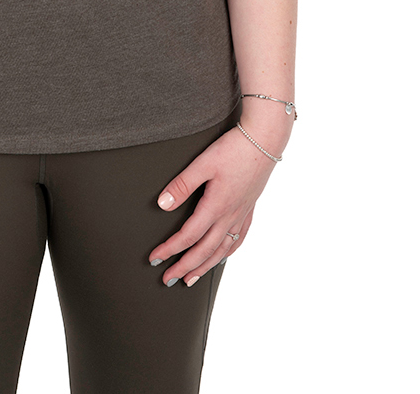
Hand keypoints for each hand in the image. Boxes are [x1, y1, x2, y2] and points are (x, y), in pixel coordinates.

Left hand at [148, 126, 276, 286]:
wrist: (264, 141)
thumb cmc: (234, 149)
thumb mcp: (203, 163)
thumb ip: (182, 185)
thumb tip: (163, 205)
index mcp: (216, 206)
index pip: (188, 236)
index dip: (170, 249)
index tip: (155, 258)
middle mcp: (230, 216)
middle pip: (204, 250)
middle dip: (184, 267)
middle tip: (168, 279)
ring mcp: (241, 214)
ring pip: (222, 249)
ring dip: (205, 266)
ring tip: (191, 279)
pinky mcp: (249, 208)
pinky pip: (238, 239)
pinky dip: (227, 252)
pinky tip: (222, 256)